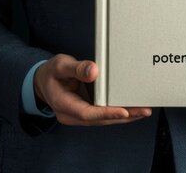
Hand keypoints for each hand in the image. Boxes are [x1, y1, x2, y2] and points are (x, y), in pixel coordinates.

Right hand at [34, 53, 151, 125]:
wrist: (42, 82)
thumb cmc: (51, 73)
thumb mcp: (60, 65)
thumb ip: (76, 68)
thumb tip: (93, 72)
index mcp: (63, 104)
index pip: (87, 113)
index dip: (106, 113)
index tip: (124, 111)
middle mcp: (71, 115)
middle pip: (99, 120)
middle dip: (123, 116)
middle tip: (143, 110)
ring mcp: (79, 117)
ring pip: (103, 120)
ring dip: (124, 116)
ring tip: (143, 110)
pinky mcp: (86, 113)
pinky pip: (103, 116)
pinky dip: (117, 113)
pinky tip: (132, 109)